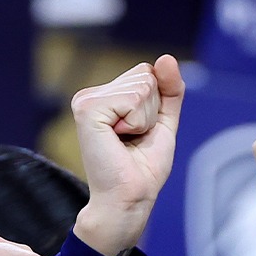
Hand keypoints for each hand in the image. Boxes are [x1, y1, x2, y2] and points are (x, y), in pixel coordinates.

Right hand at [72, 54, 184, 255]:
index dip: (155, 104)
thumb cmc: (142, 168)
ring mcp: (86, 101)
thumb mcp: (163, 121)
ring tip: (126, 141)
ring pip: (142, 86)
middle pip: (145, 76)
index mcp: (103, 96)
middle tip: (133, 139)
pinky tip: (119, 139)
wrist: (130, 197)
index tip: (138, 132)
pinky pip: (134, 99)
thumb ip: (169, 89)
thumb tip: (166, 58)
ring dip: (145, 119)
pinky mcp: (87, 110)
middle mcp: (90, 95)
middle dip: (151, 110)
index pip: (147, 73)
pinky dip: (137, 122)